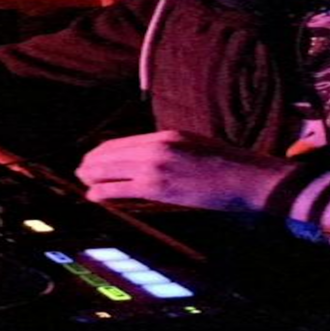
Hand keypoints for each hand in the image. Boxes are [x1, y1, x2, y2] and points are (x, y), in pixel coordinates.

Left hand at [76, 130, 293, 211]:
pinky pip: (121, 188)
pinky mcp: (158, 188)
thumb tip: (144, 156)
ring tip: (83, 181)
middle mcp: (156, 147)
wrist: (248, 179)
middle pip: (111, 154)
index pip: (121, 142)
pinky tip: (94, 194)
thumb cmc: (226, 164)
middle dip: (91, 163)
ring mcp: (156, 167)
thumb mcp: (192, 144)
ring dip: (92, 176)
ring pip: (111, 169)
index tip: (92, 157)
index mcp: (165, 135)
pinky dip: (103, 191)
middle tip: (80, 170)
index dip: (102, 151)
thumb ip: (167, 148)